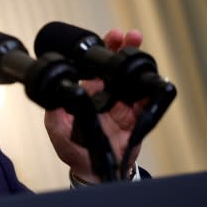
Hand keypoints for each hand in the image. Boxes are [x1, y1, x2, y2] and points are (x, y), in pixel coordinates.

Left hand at [44, 28, 144, 182]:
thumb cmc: (73, 149)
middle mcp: (105, 96)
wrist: (93, 170)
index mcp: (86, 94)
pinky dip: (150, 90)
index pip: (94, 68)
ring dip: (137, 63)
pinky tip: (152, 79)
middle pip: (115, 67)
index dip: (100, 52)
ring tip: (140, 47)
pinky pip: (146, 102)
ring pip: (132, 79)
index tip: (107, 40)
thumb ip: (56, 114)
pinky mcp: (135, 117)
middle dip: (122, 49)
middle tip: (128, 35)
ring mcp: (122, 105)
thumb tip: (54, 97)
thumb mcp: (58, 130)